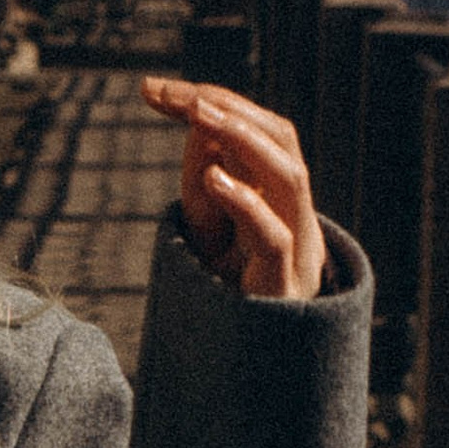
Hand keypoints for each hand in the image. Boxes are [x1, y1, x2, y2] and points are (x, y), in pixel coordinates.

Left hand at [139, 78, 325, 302]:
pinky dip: (245, 202)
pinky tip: (212, 179)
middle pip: (281, 137)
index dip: (210, 100)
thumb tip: (193, 121)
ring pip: (289, 177)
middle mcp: (293, 209)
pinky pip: (275, 237)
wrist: (255, 359)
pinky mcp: (284, 284)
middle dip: (229, 106)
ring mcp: (297, 245)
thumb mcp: (209, 227)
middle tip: (179, 94)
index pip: (255, 127)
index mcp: (278, 190)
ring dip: (244, 138)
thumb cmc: (232, 288)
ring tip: (198, 113)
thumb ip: (203, 178)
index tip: (152, 89)